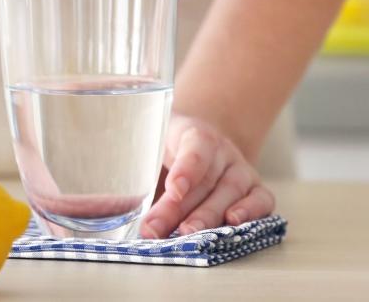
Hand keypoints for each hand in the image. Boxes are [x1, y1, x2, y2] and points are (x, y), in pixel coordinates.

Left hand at [140, 114, 273, 237]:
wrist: (202, 141)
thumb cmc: (169, 149)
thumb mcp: (151, 148)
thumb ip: (137, 170)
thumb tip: (106, 204)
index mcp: (195, 134)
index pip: (194, 148)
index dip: (186, 169)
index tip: (173, 190)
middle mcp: (223, 151)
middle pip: (205, 180)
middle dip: (179, 209)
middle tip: (157, 229)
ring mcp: (242, 169)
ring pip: (230, 193)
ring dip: (208, 217)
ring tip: (188, 235)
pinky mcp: (257, 188)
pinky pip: (262, 200)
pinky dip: (252, 212)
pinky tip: (233, 224)